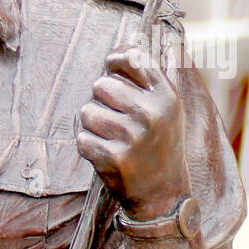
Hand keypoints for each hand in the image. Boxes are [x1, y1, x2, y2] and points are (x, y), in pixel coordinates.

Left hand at [76, 37, 190, 218]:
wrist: (164, 197)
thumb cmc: (159, 144)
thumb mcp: (167, 108)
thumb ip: (146, 80)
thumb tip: (119, 51)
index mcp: (166, 96)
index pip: (133, 58)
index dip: (115, 60)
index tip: (110, 67)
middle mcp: (152, 113)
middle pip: (101, 85)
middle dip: (101, 100)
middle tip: (116, 119)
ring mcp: (133, 137)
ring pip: (87, 111)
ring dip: (93, 125)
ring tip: (112, 138)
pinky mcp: (115, 158)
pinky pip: (82, 139)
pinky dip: (88, 147)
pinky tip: (107, 155)